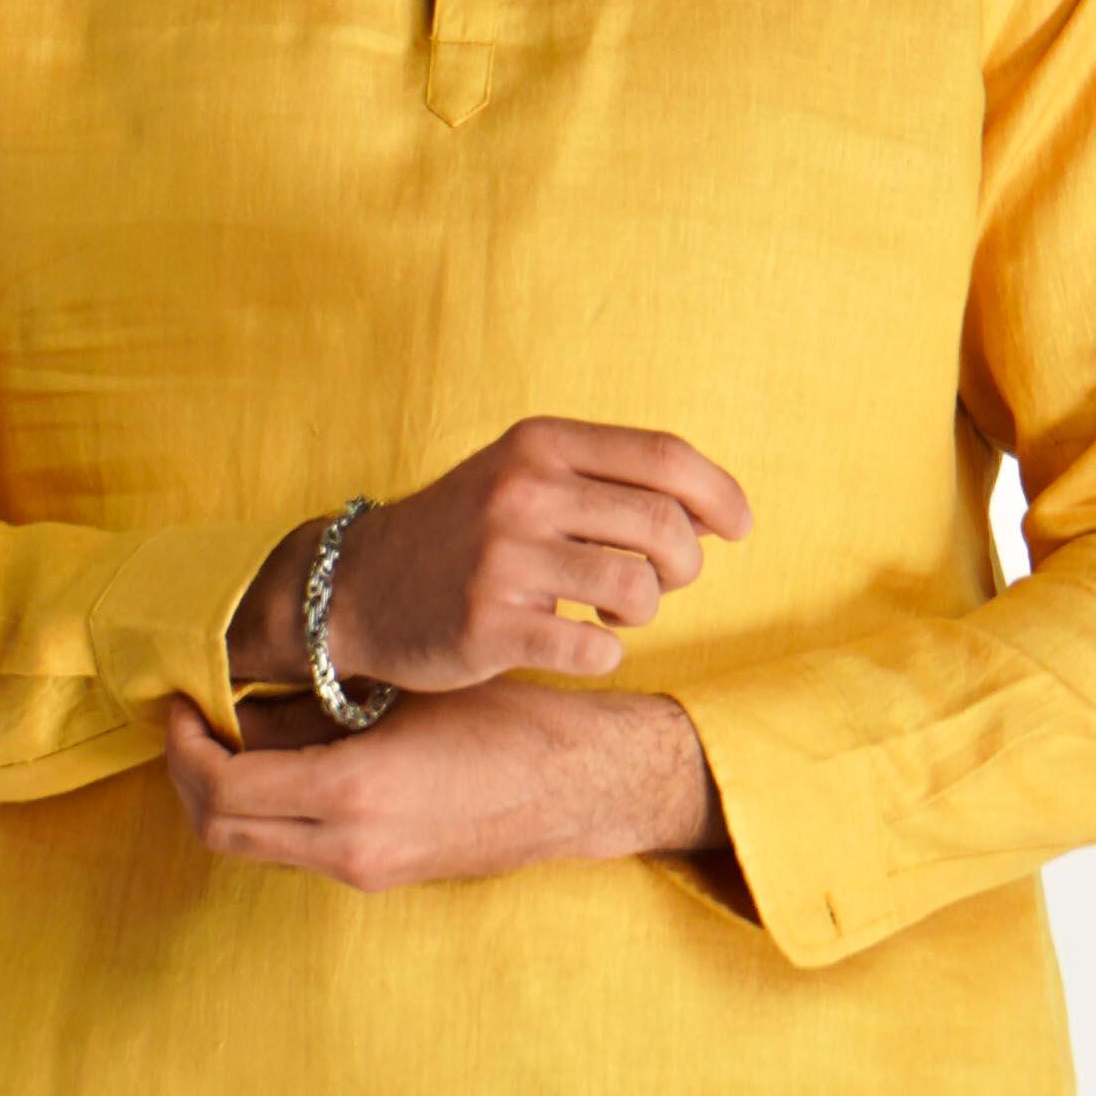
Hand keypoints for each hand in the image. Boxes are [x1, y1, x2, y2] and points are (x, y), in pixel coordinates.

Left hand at [160, 674, 731, 892]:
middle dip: (188, 775)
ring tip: (232, 735)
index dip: (183, 746)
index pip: (224, 788)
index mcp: (354, 793)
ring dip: (225, 796)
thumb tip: (235, 704)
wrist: (577, 786)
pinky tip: (284, 761)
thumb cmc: (505, 719)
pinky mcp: (379, 878)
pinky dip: (268, 809)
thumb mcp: (403, 694)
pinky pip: (293, 848)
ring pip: (252, 845)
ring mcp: (365, 872)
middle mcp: (351, 847)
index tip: (179, 702)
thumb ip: (314, 708)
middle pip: (221, 831)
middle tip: (189, 721)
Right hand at [226, 417, 752, 697]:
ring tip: (610, 609)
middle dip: (685, 565)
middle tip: (661, 581)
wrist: (357, 587)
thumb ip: (610, 479)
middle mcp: (522, 493)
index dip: (719, 494)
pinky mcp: (488, 626)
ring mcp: (503, 560)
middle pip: (665, 526)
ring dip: (642, 610)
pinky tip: (577, 641)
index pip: (665, 456)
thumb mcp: (525, 475)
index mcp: (540, 445)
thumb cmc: (466, 532)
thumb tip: (718, 513)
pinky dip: (602, 651)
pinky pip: (595, 648)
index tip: (738, 526)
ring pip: (639, 589)